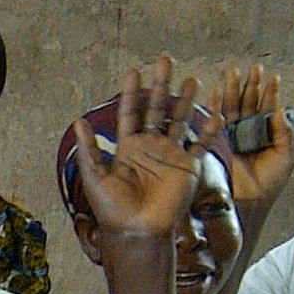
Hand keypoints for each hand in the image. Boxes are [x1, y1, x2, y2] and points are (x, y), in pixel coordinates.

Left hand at [68, 57, 202, 246]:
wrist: (136, 233)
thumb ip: (90, 151)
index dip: (131, 93)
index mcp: (128, 148)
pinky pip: (201, 145)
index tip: (133, 71)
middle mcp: (150, 148)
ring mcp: (170, 156)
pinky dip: (209, 130)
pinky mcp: (187, 168)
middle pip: (156, 110)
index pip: (130, 114)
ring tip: (190, 78)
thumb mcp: (96, 179)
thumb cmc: (113, 211)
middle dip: (160, 86)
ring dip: (185, 100)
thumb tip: (77, 120)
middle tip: (164, 60)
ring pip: (180, 121)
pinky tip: (216, 112)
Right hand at [210, 63, 293, 208]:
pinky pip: (214, 122)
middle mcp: (247, 132)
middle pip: (248, 103)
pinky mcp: (216, 144)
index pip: (268, 108)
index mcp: (265, 134)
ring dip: (232, 90)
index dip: (270, 92)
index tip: (273, 77)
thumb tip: (281, 109)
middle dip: (250, 85)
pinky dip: (214, 107)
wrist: (248, 203)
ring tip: (233, 72)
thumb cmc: (269, 184)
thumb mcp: (286, 156)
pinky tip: (216, 92)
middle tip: (254, 68)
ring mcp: (231, 137)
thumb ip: (285, 133)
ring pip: (231, 108)